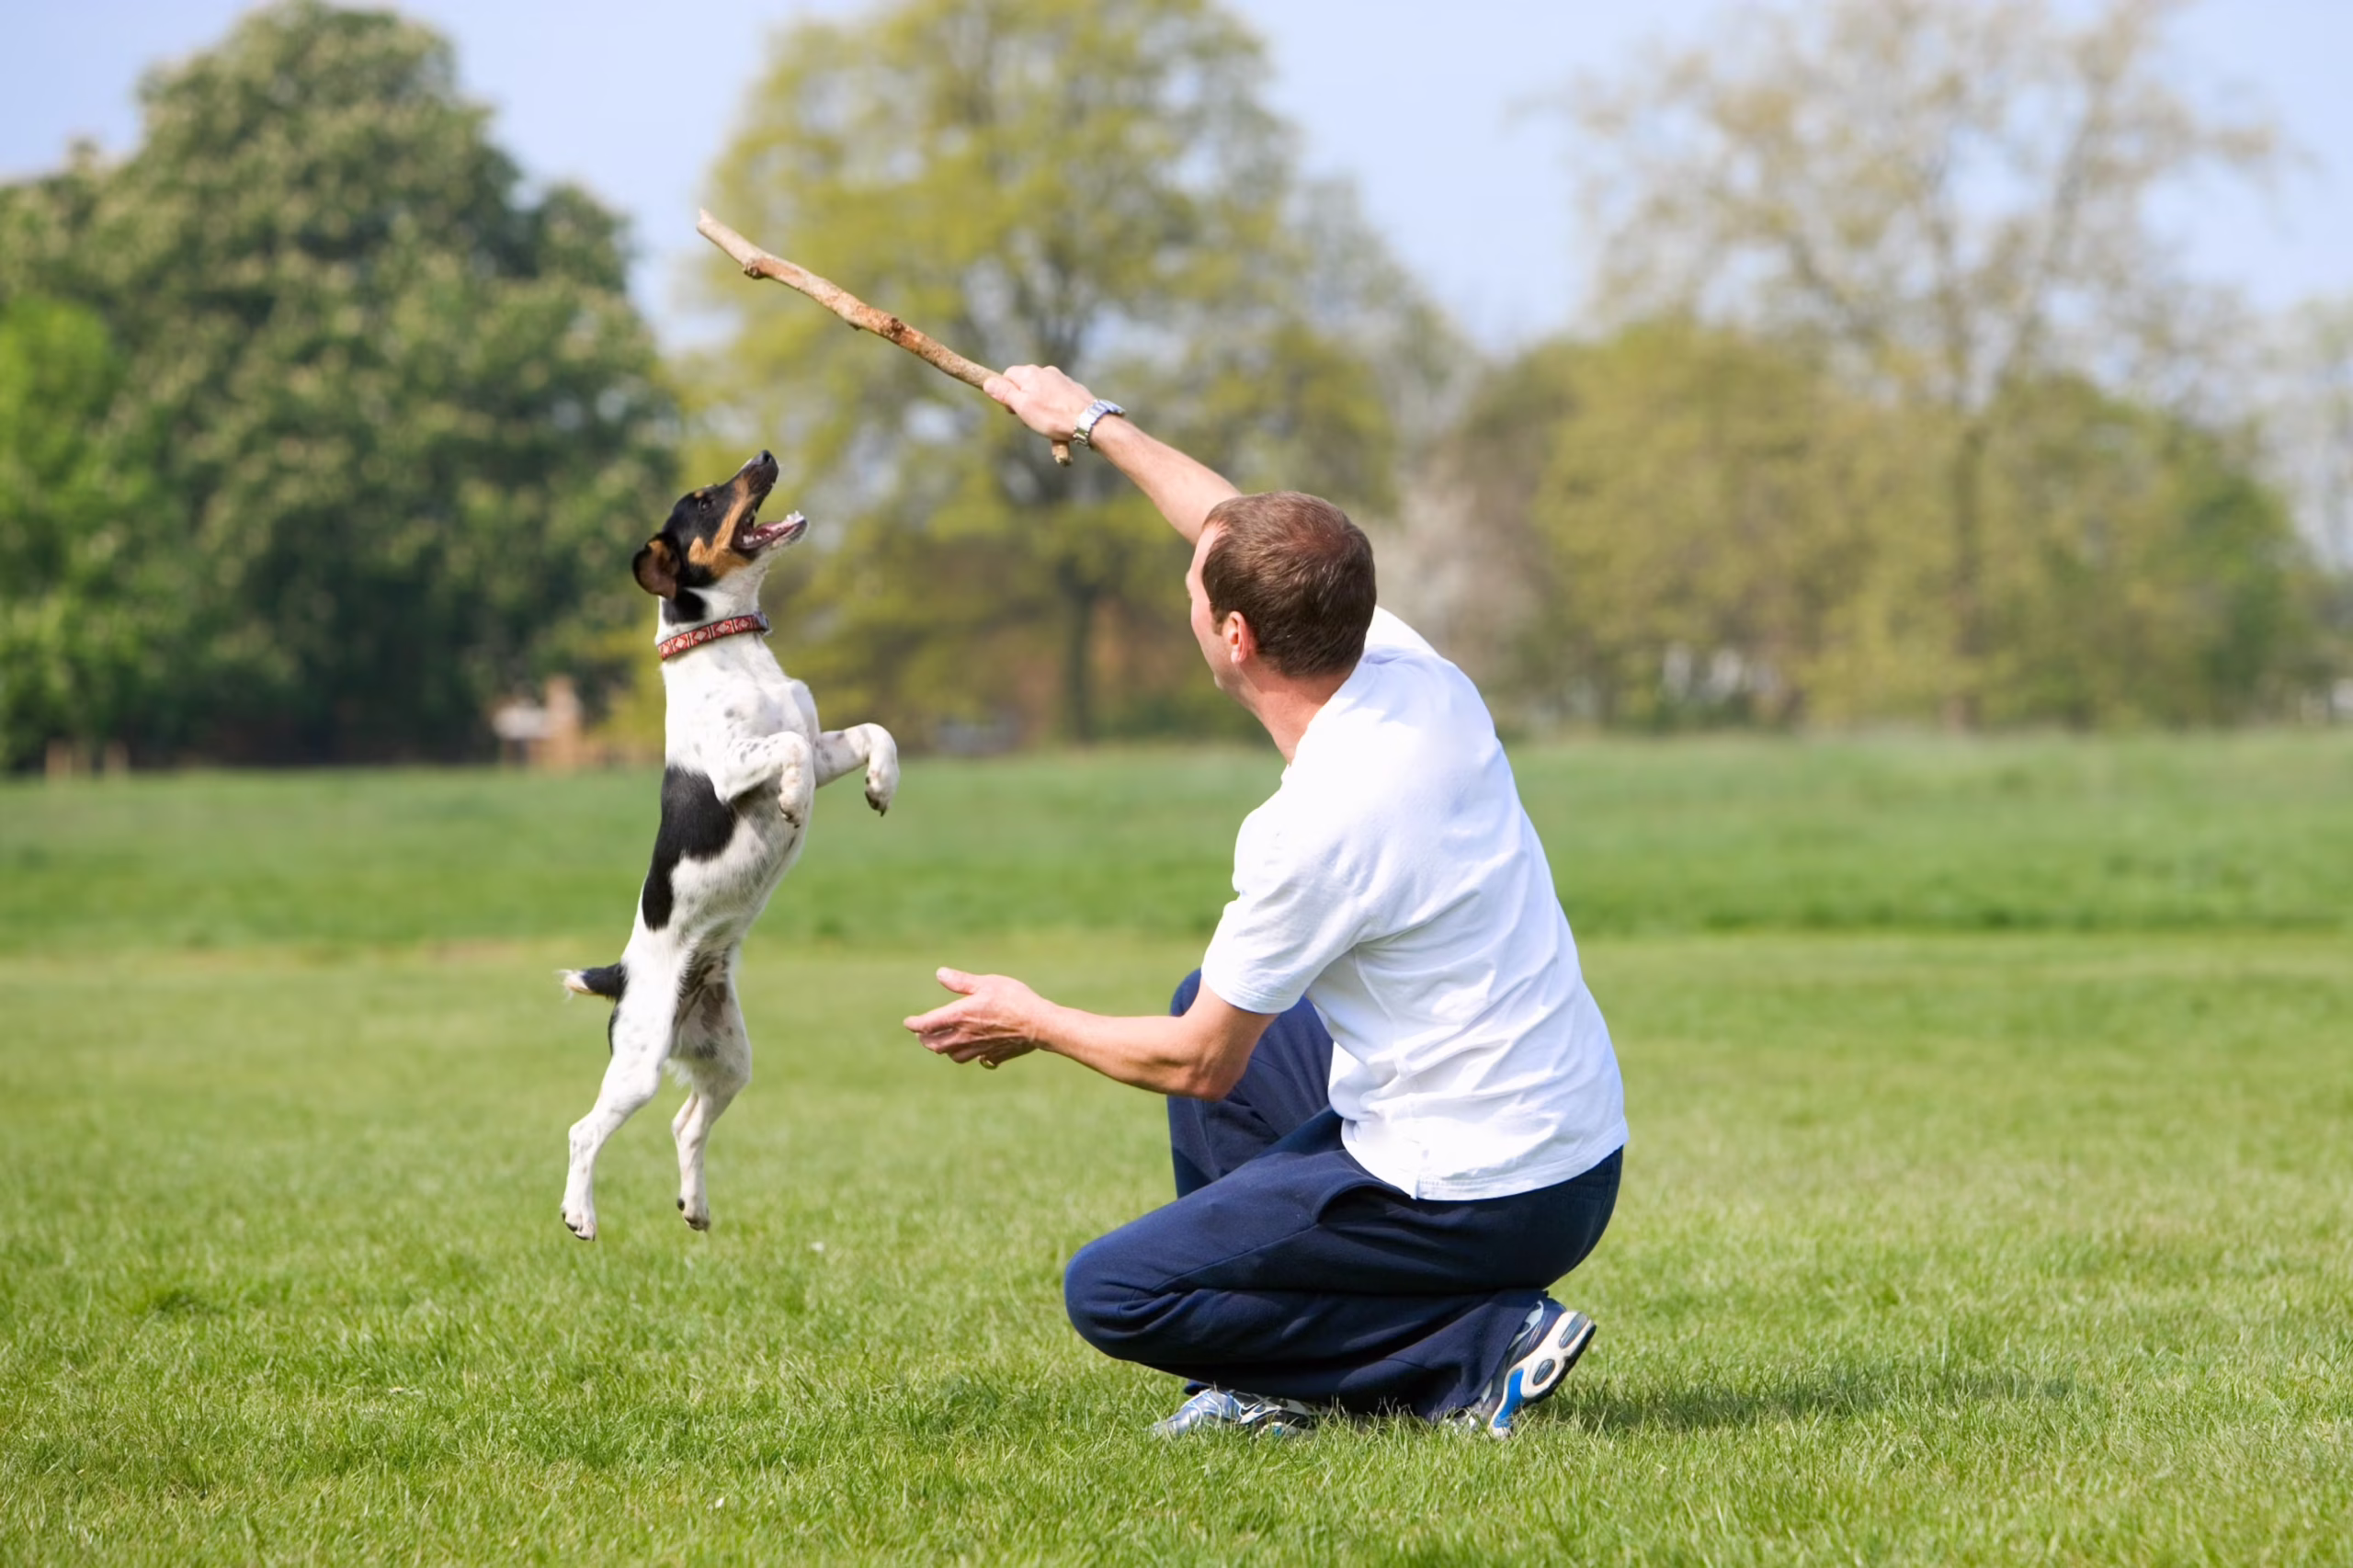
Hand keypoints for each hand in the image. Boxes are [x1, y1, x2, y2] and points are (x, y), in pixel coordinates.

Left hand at [904, 967, 1046, 1068]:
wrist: (1038, 1024)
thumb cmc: (1013, 999)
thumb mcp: (986, 983)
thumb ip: (961, 981)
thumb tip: (939, 974)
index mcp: (959, 1016)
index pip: (927, 1024)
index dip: (914, 1024)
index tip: (908, 1023)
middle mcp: (965, 1036)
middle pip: (936, 1045)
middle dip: (926, 1039)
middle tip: (922, 1034)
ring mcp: (979, 1049)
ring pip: (953, 1055)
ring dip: (944, 1050)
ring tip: (944, 1043)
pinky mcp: (994, 1055)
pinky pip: (978, 1060)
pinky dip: (972, 1057)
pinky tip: (976, 1053)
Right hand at [983, 364, 1095, 443]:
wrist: (1090, 421)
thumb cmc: (1053, 416)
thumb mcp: (1022, 407)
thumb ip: (1004, 393)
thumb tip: (987, 382)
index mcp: (1030, 373)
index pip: (1007, 376)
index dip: (1005, 394)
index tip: (1012, 410)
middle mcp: (1045, 372)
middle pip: (1024, 385)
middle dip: (1023, 403)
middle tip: (1030, 420)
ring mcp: (1061, 379)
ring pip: (1041, 394)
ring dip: (1040, 410)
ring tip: (1047, 427)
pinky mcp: (1073, 389)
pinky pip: (1056, 401)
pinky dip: (1055, 412)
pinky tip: (1060, 425)